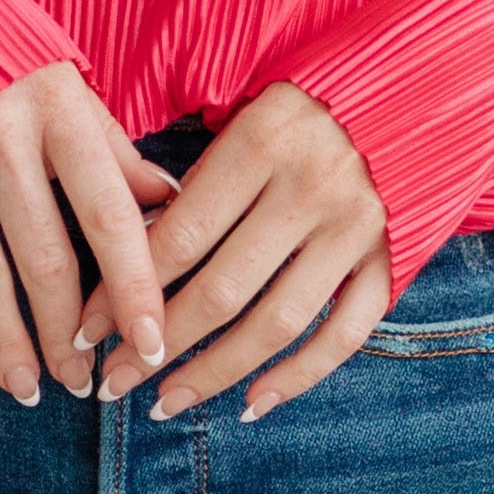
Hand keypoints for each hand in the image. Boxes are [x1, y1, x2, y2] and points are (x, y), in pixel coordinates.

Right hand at [0, 63, 175, 402]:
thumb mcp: (61, 77)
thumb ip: (112, 147)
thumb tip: (172, 203)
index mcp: (57, 108)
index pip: (110, 216)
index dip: (135, 288)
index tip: (155, 344)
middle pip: (45, 260)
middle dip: (70, 336)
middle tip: (88, 383)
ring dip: (9, 344)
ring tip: (30, 387)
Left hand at [75, 84, 388, 423]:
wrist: (407, 90)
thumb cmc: (301, 108)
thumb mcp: (243, 117)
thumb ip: (196, 184)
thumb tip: (130, 268)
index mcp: (265, 140)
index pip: (179, 238)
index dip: (124, 292)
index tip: (86, 332)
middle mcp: (314, 187)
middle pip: (222, 290)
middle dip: (158, 346)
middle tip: (113, 381)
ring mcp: (358, 229)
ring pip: (276, 324)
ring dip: (214, 373)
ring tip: (164, 403)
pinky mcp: (391, 258)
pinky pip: (344, 334)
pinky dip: (298, 376)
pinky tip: (250, 403)